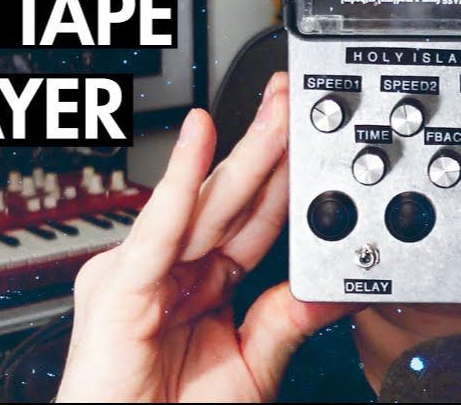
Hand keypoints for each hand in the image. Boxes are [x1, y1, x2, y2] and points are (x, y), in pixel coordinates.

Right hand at [56, 73, 357, 401]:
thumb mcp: (251, 364)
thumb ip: (288, 319)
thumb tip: (340, 286)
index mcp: (200, 284)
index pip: (252, 218)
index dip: (282, 176)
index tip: (309, 136)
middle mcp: (169, 270)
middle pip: (228, 197)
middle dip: (264, 143)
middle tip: (291, 96)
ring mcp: (139, 274)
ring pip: (203, 202)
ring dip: (242, 151)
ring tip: (275, 109)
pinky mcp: (120, 288)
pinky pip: (158, 229)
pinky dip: (180, 181)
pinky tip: (199, 137)